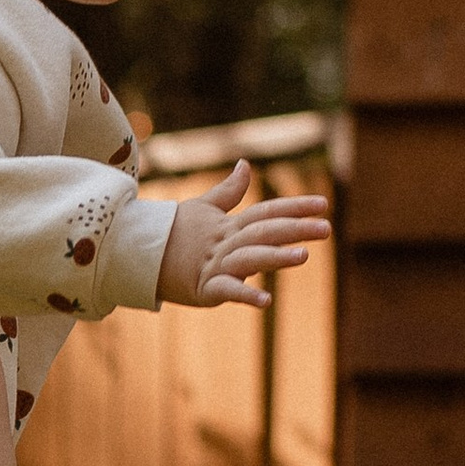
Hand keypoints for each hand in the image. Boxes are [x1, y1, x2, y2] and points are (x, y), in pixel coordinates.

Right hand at [157, 160, 332, 310]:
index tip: (323, 204)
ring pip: (250, 257)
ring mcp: (216, 265)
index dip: (294, 207)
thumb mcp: (203, 209)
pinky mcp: (204, 289)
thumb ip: (229, 191)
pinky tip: (267, 301)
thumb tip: (244, 164)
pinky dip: (245, 294)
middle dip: (295, 229)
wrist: (138, 254)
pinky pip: (226, 291)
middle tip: (326, 228)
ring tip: (304, 256)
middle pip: (264, 232)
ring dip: (276, 256)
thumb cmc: (174, 232)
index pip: (266, 211)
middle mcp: (227, 242)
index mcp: (229, 224)